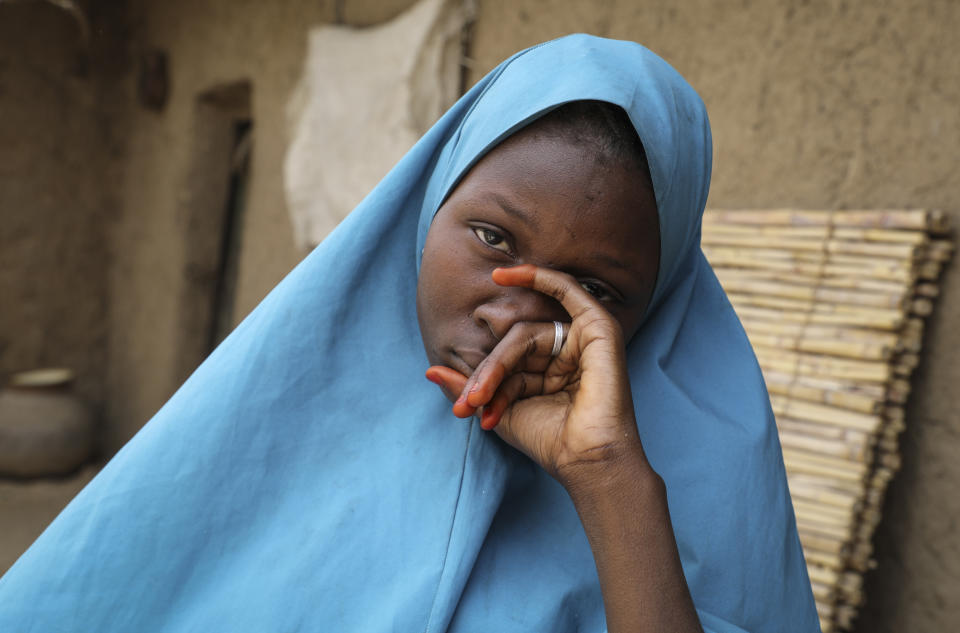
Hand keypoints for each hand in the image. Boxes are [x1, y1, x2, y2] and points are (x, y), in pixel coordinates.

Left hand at [425, 264, 645, 485]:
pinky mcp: (600, 328)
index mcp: (550, 369)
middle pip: (515, 344)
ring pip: (527, 333)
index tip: (464, 409)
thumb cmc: (549, 440)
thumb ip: (469, 385)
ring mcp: (585, 338)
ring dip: (499, 364)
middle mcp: (567, 351)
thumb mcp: (498, 408)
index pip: (508, 359)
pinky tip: (506, 275)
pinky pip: (565, 289)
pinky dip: (536, 276)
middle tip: (469, 402)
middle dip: (488, 373)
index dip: (485, 380)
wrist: (585, 461)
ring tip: (482, 396)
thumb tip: (429, 370)